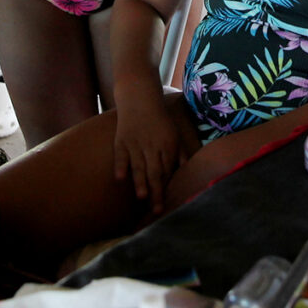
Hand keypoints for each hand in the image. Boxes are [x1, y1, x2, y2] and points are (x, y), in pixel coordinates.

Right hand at [111, 82, 198, 213]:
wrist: (139, 97)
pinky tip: (120, 179)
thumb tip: (188, 171)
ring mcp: (135, 143)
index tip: (170, 204)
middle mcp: (152, 145)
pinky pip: (120, 155)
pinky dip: (120, 166)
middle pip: (155, 172)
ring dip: (140, 181)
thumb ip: (180, 153)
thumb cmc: (159, 119)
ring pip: (138, 166)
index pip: (169, 170)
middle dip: (157, 192)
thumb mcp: (174, 134)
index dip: (168, 187)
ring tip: (142, 196)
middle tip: (158, 210)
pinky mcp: (121, 140)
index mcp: (167, 145)